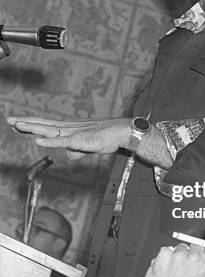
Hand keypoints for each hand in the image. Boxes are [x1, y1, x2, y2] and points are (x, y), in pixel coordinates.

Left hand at [7, 116, 130, 160]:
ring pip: (50, 131)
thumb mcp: (88, 147)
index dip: (32, 124)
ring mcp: (75, 133)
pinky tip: (39, 141)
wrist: (122, 133)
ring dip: (34, 128)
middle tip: (10, 120)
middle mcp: (70, 128)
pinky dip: (50, 141)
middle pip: (44, 125)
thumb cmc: (107, 138)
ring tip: (18, 126)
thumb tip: (70, 155)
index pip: (47, 126)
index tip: (17, 122)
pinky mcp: (81, 140)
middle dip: (27, 123)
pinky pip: (63, 141)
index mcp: (70, 129)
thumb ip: (77, 151)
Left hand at [144, 229, 204, 276]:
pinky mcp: (163, 255)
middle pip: (197, 244)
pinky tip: (168, 270)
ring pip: (181, 248)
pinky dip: (166, 259)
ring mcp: (178, 255)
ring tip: (177, 272)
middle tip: (190, 267)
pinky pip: (167, 251)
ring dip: (179, 256)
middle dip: (194, 253)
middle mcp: (194, 256)